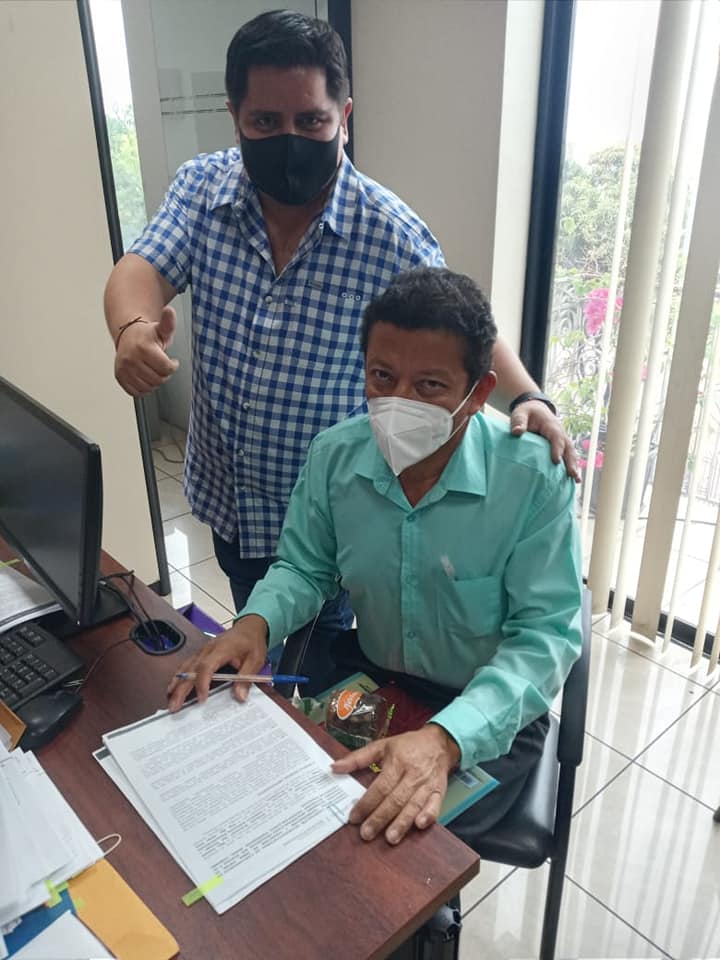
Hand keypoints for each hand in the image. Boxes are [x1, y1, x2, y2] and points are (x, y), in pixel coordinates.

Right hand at [114, 305, 179, 396]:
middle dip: (164, 374)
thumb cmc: (147, 335)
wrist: (127, 335)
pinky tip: (145, 377)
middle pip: (158, 379)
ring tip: (153, 370)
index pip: (166, 368)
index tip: (172, 362)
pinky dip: (143, 388)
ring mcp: (124, 369)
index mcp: (144, 348)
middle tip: (161, 366)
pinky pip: (136, 392)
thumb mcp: (161, 328)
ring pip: (148, 388)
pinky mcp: (119, 376)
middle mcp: (131, 359)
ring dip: (154, 382)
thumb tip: (169, 311)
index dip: (173, 366)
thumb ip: (168, 322)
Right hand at [166, 615, 268, 710]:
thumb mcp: (256, 660)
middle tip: (174, 706)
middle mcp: (208, 649)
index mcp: (222, 649)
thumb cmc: (251, 642)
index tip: (201, 699)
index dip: (202, 683)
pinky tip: (174, 687)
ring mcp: (202, 651)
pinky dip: (178, 677)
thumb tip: (240, 696)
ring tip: (170, 700)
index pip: (206, 666)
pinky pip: (186, 665)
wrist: (249, 627)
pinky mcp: (200, 654)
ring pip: (184, 667)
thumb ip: (246, 678)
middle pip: (190, 669)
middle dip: (181, 688)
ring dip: (176, 684)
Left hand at [331, 725, 459, 844]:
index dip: (367, 803)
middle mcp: (412, 774)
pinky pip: (435, 805)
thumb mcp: (382, 746)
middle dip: (380, 818)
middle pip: (395, 799)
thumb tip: (334, 767)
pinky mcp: (439, 791)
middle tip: (366, 834)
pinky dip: (429, 815)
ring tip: (390, 838)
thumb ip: (358, 758)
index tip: (354, 818)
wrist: (439, 742)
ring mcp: (427, 784)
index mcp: (397, 762)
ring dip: (402, 823)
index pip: (380, 786)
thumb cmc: (407, 745)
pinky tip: (419, 825)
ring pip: (413, 805)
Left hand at [510, 400, 580, 481]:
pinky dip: (571, 466)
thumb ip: (519, 422)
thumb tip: (517, 432)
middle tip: (572, 475)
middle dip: (571, 461)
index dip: (557, 448)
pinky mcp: (561, 445)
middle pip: (568, 447)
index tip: (556, 461)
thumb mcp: (520, 414)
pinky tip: (573, 479)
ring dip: (574, 466)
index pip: (556, 437)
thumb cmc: (527, 412)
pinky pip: (568, 455)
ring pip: (571, 452)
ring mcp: (562, 439)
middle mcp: (560, 432)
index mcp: (551, 425)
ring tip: (577, 480)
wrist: (535, 408)